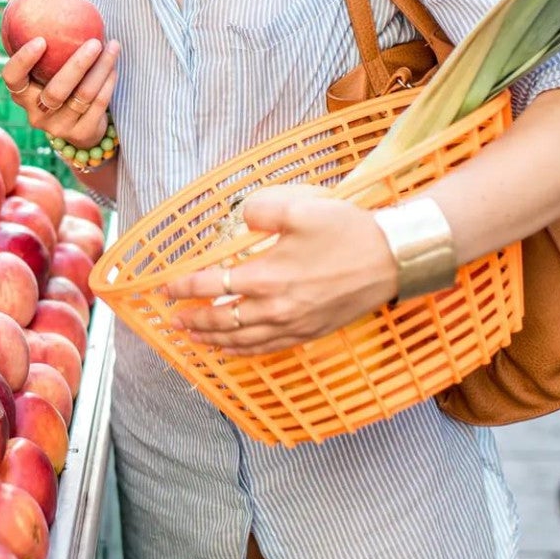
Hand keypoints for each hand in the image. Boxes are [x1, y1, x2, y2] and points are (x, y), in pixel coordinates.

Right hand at [2, 37, 118, 149]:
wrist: (77, 124)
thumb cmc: (55, 78)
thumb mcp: (42, 59)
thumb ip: (28, 28)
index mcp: (21, 93)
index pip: (13, 79)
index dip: (23, 61)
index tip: (41, 40)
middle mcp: (36, 113)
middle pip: (55, 91)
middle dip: (77, 65)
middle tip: (94, 41)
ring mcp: (58, 127)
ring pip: (82, 97)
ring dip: (100, 70)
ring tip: (112, 46)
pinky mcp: (80, 134)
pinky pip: (97, 106)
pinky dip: (107, 84)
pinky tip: (114, 66)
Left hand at [160, 185, 399, 355]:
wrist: (392, 260)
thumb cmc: (347, 232)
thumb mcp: (299, 207)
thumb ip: (260, 210)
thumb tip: (242, 219)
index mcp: (267, 277)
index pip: (212, 285)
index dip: (185, 288)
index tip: (167, 288)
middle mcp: (275, 308)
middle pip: (221, 320)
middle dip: (192, 320)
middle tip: (171, 320)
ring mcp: (293, 325)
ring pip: (241, 340)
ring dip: (212, 339)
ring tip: (192, 338)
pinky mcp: (310, 333)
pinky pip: (267, 348)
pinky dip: (243, 351)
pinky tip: (232, 348)